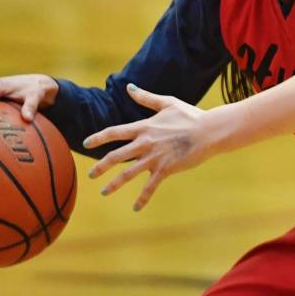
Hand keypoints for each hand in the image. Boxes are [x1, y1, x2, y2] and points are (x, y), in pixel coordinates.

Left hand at [84, 84, 210, 210]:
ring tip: (104, 192)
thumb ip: (146, 98)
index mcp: (144, 127)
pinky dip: (142, 198)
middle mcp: (145, 143)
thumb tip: (129, 87)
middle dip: (100, 166)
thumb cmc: (191, 116)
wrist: (209, 131)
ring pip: (127, 174)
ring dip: (114, 184)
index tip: (85, 143)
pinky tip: (135, 208)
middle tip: (90, 174)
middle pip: (115, 156)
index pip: (114, 132)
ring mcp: (154, 158)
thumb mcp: (168, 103)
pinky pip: (150, 187)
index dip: (98, 137)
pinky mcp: (165, 169)